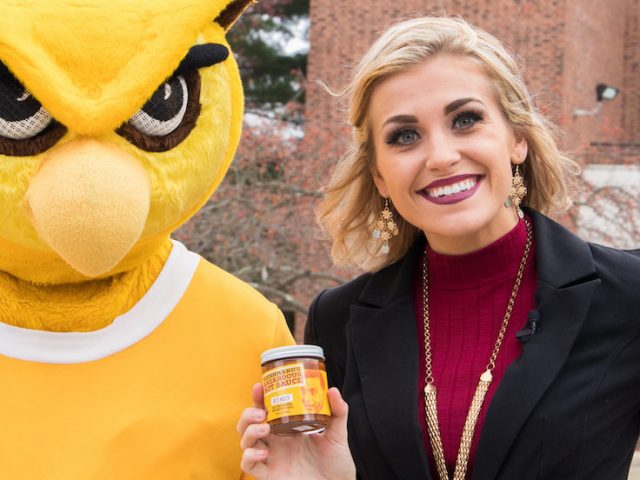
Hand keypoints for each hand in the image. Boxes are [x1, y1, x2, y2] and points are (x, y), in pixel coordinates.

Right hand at [238, 383, 355, 479]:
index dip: (260, 398)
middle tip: (261, 412)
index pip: (267, 409)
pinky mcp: (269, 475)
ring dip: (249, 431)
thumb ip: (337, 412)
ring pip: (245, 441)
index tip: (260, 386)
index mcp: (288, 429)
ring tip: (264, 428)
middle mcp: (276, 442)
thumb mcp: (338, 435)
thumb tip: (332, 390)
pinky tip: (263, 453)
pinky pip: (248, 465)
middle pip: (249, 424)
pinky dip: (249, 456)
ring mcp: (271, 458)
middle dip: (248, 413)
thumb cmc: (336, 464)